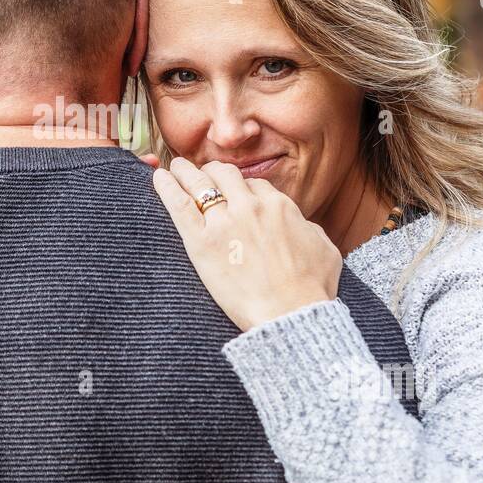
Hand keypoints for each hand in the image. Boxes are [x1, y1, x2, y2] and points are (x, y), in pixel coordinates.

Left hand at [152, 157, 341, 331]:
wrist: (291, 314)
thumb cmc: (312, 288)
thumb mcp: (323, 247)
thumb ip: (307, 227)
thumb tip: (299, 223)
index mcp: (279, 205)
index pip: (254, 184)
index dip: (242, 189)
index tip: (233, 194)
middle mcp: (251, 206)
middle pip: (225, 175)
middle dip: (213, 171)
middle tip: (203, 175)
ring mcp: (224, 222)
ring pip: (200, 182)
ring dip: (186, 171)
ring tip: (177, 167)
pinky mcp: (201, 242)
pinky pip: (178, 205)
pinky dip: (166, 187)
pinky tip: (159, 178)